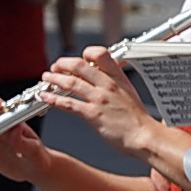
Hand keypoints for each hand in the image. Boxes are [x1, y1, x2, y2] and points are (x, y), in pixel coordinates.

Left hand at [38, 47, 156, 157]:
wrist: (145, 137)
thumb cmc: (138, 120)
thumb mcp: (129, 93)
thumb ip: (115, 84)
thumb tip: (103, 79)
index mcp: (118, 78)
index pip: (100, 54)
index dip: (85, 54)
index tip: (78, 60)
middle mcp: (108, 85)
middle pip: (78, 65)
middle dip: (62, 64)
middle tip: (55, 67)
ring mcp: (99, 99)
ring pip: (70, 82)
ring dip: (54, 79)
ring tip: (46, 78)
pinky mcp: (92, 114)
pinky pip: (67, 103)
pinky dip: (52, 99)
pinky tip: (46, 97)